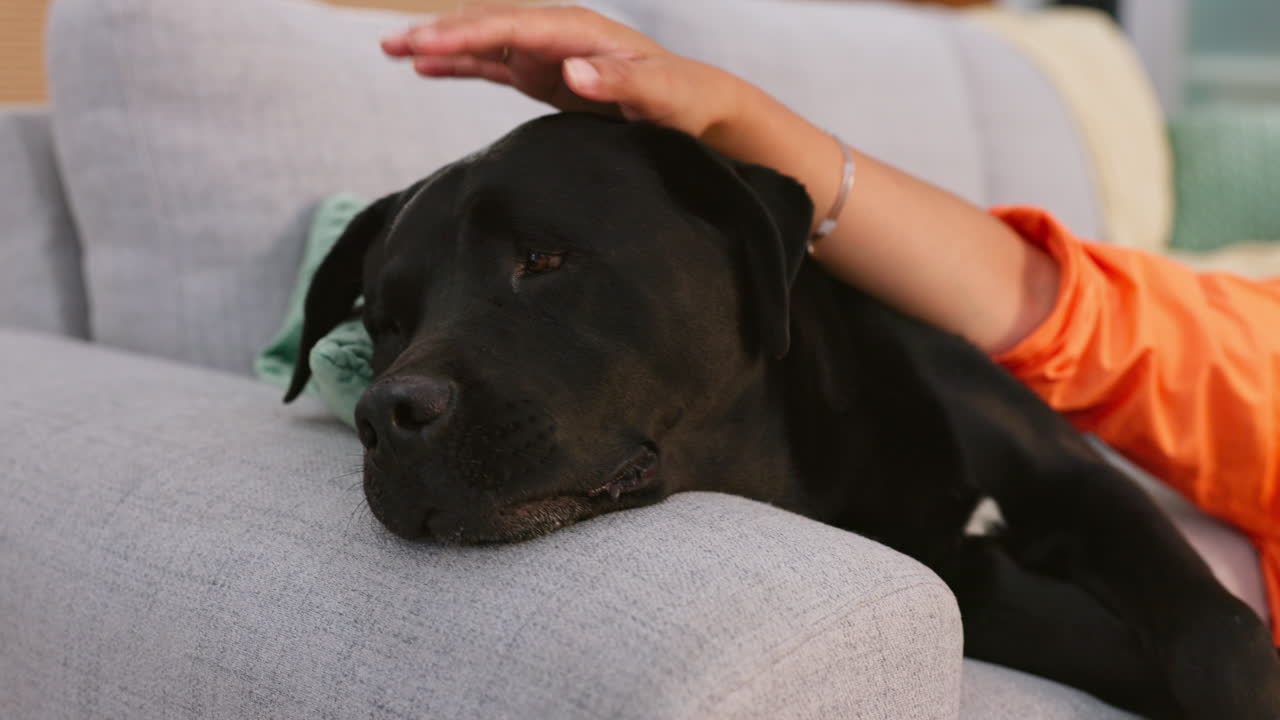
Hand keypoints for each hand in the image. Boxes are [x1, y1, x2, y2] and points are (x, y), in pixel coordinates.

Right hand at [380, 4, 744, 137]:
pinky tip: (425, 68)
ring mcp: (549, 54)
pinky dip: (460, 66)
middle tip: (389, 44)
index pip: (513, 25)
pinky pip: (493, 67)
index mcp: (580, 31)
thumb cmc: (684, 99)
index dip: (468, 33)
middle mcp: (558, 35)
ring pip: (484, 43)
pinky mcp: (546, 77)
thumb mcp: (660, 95)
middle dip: (439, 33)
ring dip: (440, 46)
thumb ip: (619, 80)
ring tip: (391, 50)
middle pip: (488, 26)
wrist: (699, 108)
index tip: (426, 43)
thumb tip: (571, 69)